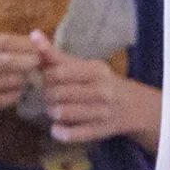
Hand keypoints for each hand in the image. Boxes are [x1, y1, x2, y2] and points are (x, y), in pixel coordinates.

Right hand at [0, 30, 47, 118]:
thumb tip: (29, 41)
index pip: (7, 41)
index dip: (28, 46)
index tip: (40, 49)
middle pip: (11, 62)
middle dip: (31, 63)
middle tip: (41, 64)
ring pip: (10, 81)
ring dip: (23, 80)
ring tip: (27, 77)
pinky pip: (2, 99)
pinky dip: (14, 94)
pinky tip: (15, 91)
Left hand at [39, 47, 157, 145]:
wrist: (136, 106)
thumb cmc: (103, 83)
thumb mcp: (86, 67)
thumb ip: (58, 56)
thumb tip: (33, 35)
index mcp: (96, 70)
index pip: (59, 72)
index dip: (46, 77)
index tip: (47, 79)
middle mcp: (101, 90)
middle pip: (57, 93)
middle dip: (47, 95)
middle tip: (48, 96)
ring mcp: (102, 112)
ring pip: (62, 113)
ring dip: (52, 112)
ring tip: (54, 109)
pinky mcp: (100, 131)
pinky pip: (72, 134)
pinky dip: (59, 132)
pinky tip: (58, 128)